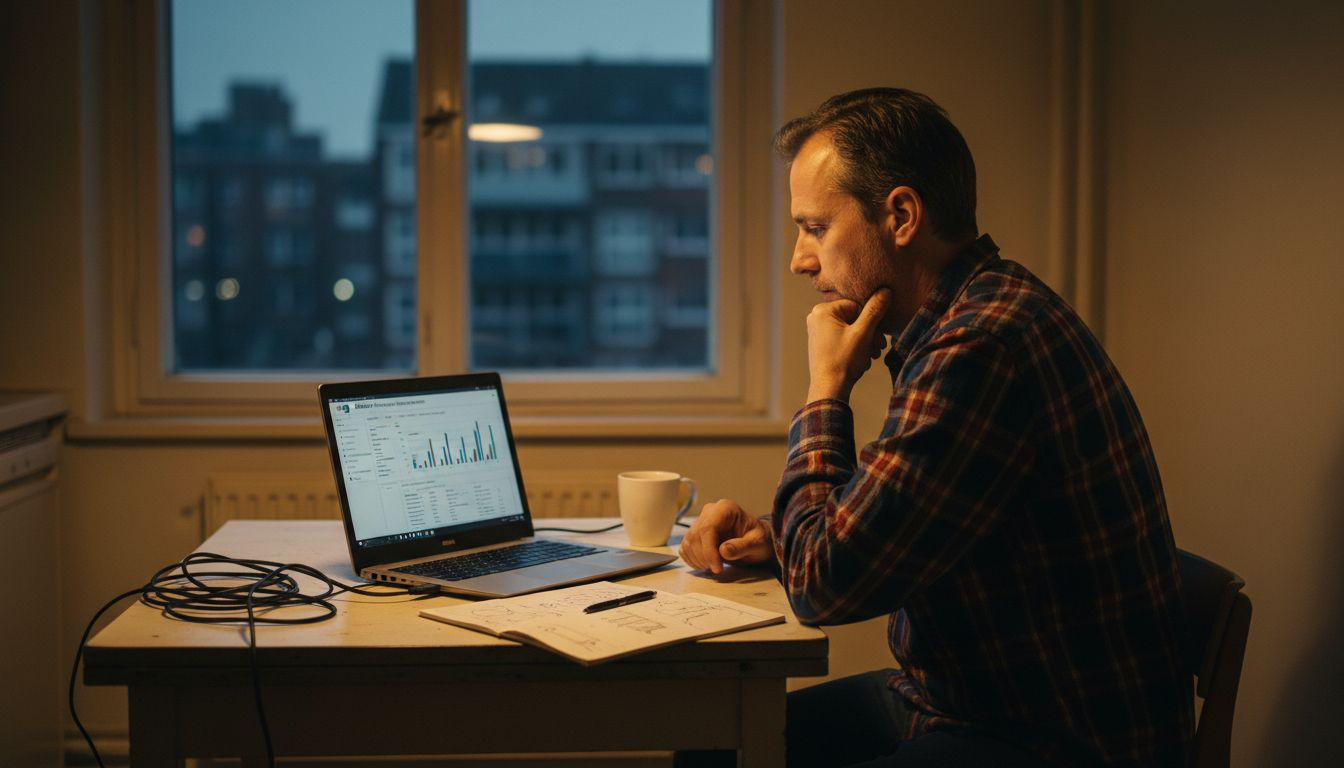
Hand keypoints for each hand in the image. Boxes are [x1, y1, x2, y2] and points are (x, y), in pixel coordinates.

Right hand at [678, 499, 772, 573]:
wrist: (755, 541)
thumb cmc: (758, 540)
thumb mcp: (758, 544)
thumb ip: (742, 547)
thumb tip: (723, 550)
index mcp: (725, 508)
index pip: (708, 528)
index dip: (709, 550)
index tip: (717, 567)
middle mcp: (710, 511)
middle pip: (695, 536)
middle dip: (705, 557)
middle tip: (719, 569)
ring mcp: (700, 521)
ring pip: (688, 542)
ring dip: (699, 560)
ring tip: (716, 566)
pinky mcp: (695, 534)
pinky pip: (685, 547)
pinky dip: (692, 560)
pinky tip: (707, 564)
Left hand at [806, 288, 889, 402]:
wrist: (829, 390)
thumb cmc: (843, 360)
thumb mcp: (863, 333)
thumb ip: (874, 310)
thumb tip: (885, 290)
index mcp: (822, 311)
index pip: (856, 305)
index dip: (871, 321)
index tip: (880, 336)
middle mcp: (816, 318)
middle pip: (854, 318)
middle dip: (869, 333)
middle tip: (878, 348)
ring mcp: (818, 332)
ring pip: (851, 330)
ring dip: (865, 342)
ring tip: (871, 356)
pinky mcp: (821, 344)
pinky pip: (843, 339)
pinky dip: (855, 348)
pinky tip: (861, 361)